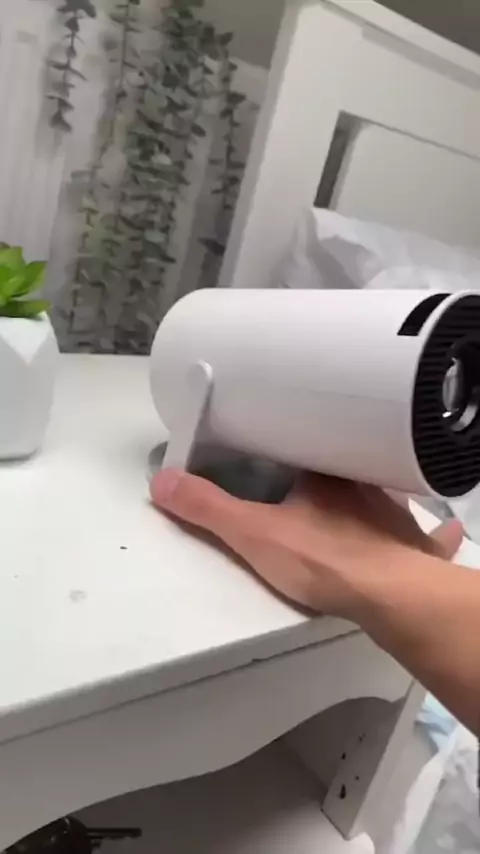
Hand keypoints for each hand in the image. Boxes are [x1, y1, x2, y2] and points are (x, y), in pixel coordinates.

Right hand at [150, 470, 462, 621]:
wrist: (392, 596)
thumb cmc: (327, 560)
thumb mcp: (254, 534)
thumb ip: (208, 508)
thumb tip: (164, 483)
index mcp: (324, 473)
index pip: (306, 441)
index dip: (293, 440)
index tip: (283, 438)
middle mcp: (364, 484)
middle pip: (344, 465)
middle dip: (336, 465)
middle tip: (323, 468)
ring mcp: (395, 513)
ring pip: (384, 492)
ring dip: (374, 492)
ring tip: (363, 494)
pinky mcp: (415, 547)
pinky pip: (429, 534)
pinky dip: (432, 532)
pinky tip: (444, 531)